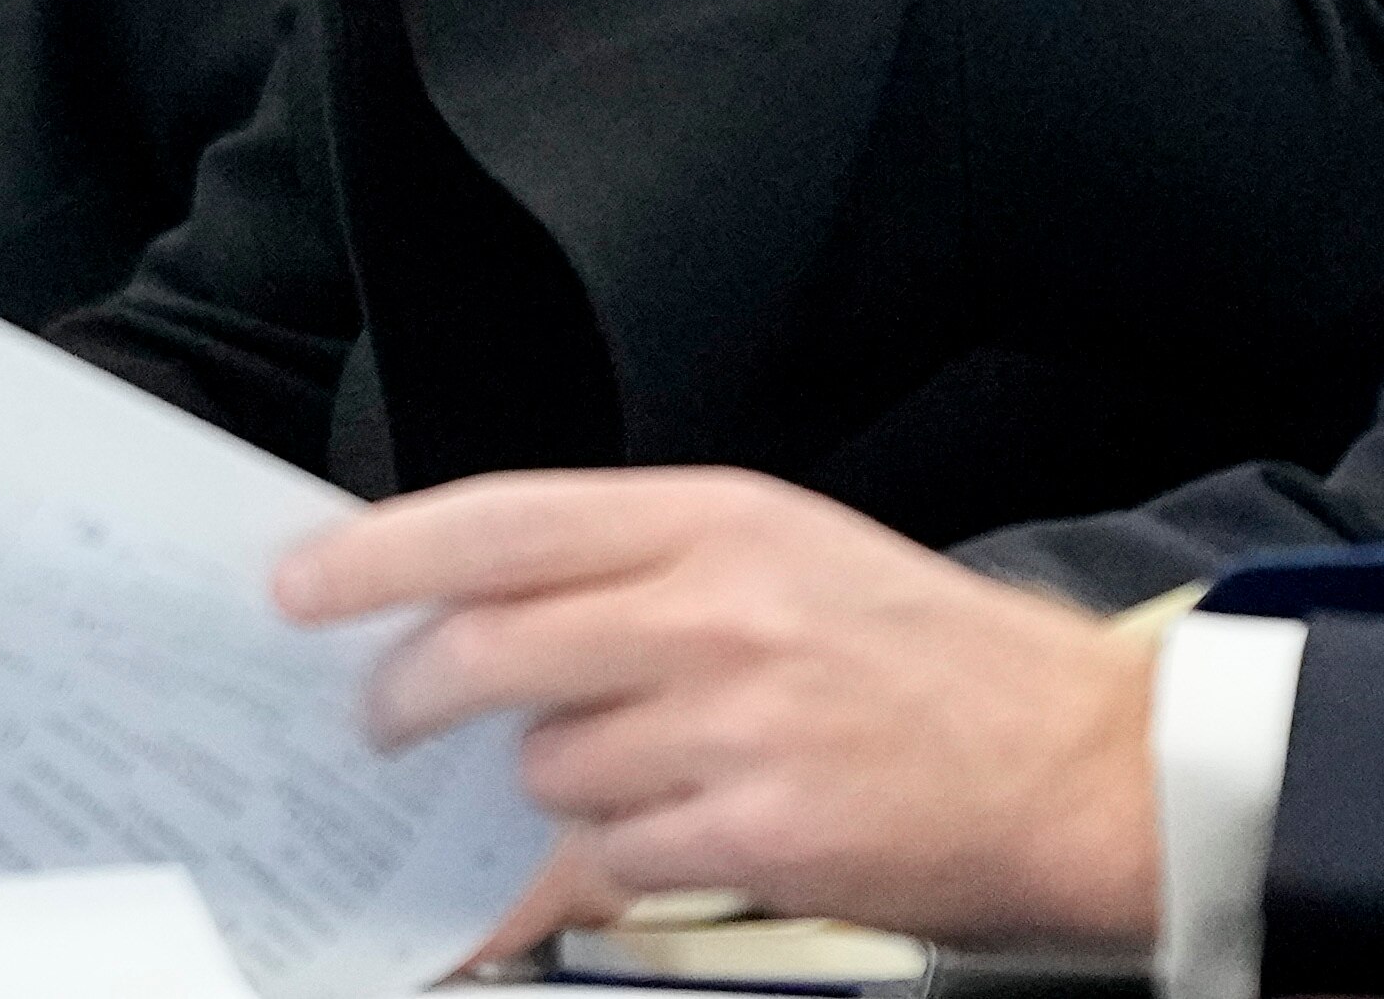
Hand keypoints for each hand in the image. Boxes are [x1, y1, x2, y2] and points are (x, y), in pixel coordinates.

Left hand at [276, 468, 1161, 952]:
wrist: (1081, 762)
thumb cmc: (932, 660)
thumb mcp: (790, 554)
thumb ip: (643, 572)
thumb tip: (484, 611)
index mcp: (719, 519)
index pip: (504, 522)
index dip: (382, 554)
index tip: (302, 585)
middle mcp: (716, 608)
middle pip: (489, 648)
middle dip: (410, 696)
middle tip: (384, 722)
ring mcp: (734, 723)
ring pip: (546, 768)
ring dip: (556, 788)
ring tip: (641, 776)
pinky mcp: (757, 832)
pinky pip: (611, 861)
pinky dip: (618, 865)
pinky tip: (683, 838)